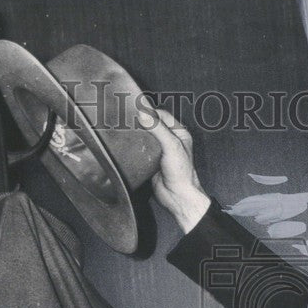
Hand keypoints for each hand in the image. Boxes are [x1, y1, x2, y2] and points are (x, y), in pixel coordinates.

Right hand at [138, 106, 210, 232]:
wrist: (177, 197)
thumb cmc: (182, 173)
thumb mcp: (171, 145)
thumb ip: (158, 128)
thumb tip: (143, 113)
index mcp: (179, 133)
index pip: (162, 115)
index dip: (150, 112)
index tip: (136, 110)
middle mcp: (170, 141)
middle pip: (153, 125)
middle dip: (141, 122)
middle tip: (128, 119)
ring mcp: (160, 151)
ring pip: (145, 138)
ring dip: (137, 135)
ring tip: (125, 129)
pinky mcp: (150, 161)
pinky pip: (140, 150)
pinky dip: (134, 147)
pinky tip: (127, 144)